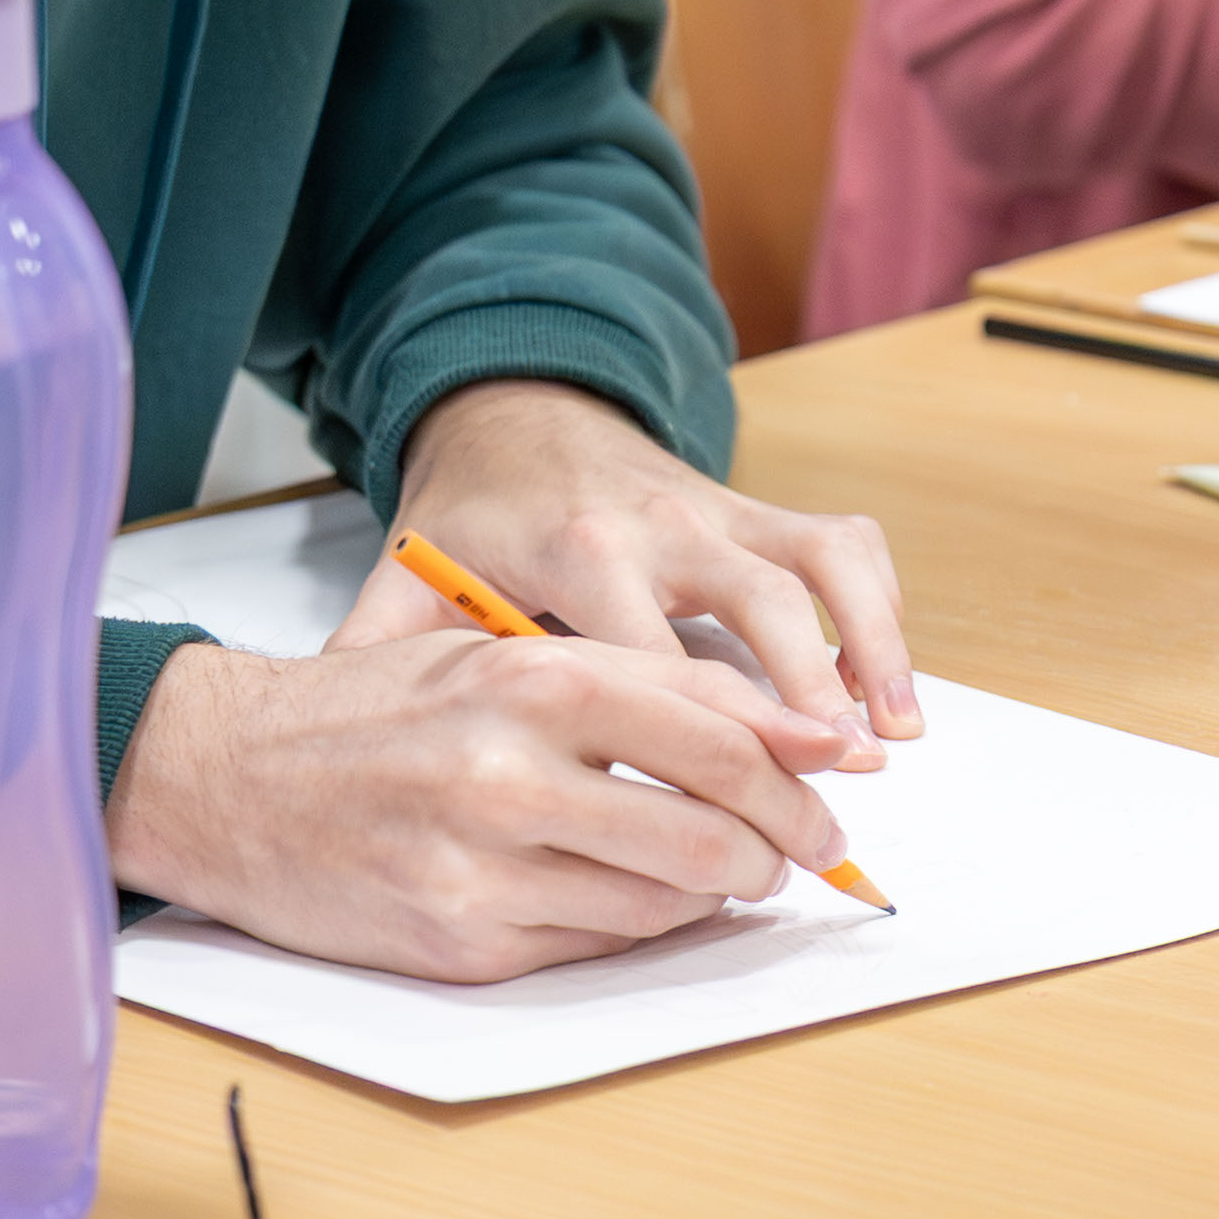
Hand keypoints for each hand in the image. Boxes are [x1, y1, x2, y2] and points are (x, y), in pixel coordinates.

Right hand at [103, 625, 878, 984]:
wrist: (221, 774)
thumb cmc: (378, 707)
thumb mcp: (503, 652)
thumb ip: (642, 684)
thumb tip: (791, 732)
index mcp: (534, 675)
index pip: (720, 732)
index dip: (800, 769)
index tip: (839, 782)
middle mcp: (510, 772)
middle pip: (709, 828)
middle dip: (779, 846)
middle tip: (803, 849)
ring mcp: (482, 869)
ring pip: (662, 900)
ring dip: (715, 893)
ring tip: (727, 871)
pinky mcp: (459, 946)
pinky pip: (594, 945)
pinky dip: (639, 926)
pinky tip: (640, 897)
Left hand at [355, 376, 923, 747]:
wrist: (517, 411)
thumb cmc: (468, 518)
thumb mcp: (404, 577)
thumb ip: (376, 654)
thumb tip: (324, 752)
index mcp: (574, 551)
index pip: (645, 653)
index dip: (690, 731)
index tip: (721, 807)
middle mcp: (662, 523)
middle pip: (754, 608)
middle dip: (804, 697)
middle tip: (841, 782)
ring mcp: (719, 511)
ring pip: (814, 571)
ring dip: (866, 651)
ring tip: (894, 738)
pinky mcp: (756, 507)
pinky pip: (839, 547)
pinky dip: (879, 609)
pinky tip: (894, 686)